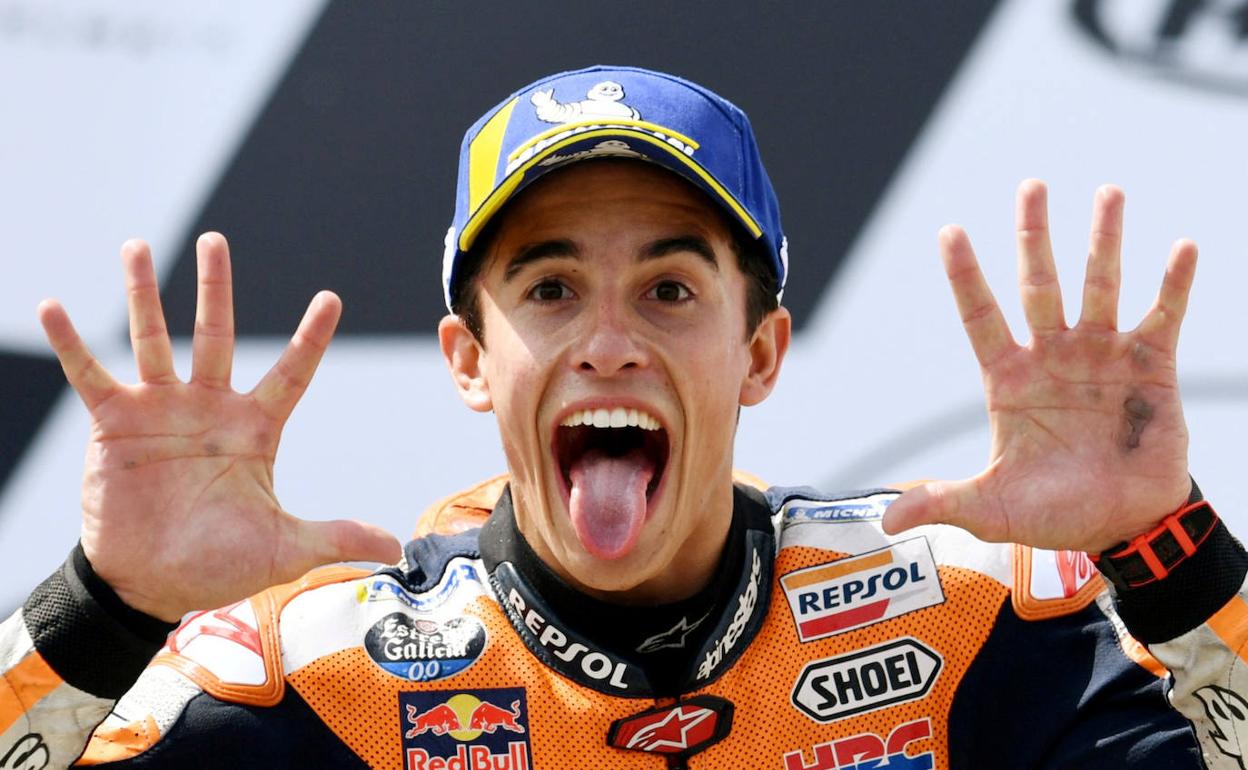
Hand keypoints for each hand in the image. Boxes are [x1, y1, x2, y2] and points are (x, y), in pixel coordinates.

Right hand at [39, 234, 400, 621]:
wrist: (150, 585)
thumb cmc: (219, 564)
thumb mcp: (285, 548)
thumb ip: (337, 536)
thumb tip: (395, 546)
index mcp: (255, 428)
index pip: (291, 372)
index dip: (310, 337)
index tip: (330, 297)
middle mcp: (208, 407)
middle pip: (216, 334)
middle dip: (216, 288)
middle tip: (216, 240)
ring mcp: (159, 410)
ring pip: (153, 339)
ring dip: (143, 294)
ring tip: (136, 246)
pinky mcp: (113, 423)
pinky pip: (90, 375)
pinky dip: (72, 343)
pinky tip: (53, 307)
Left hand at [883, 181, 1195, 552]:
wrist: (1125, 526)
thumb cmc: (1054, 514)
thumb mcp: (992, 508)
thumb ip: (943, 503)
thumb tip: (886, 523)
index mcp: (1010, 379)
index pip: (981, 316)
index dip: (965, 276)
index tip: (949, 231)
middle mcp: (1054, 356)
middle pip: (1038, 284)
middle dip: (1034, 237)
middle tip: (1031, 187)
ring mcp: (1103, 356)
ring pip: (1101, 286)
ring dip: (1105, 241)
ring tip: (1109, 192)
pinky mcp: (1153, 367)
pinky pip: (1164, 316)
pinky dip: (1174, 284)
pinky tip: (1183, 248)